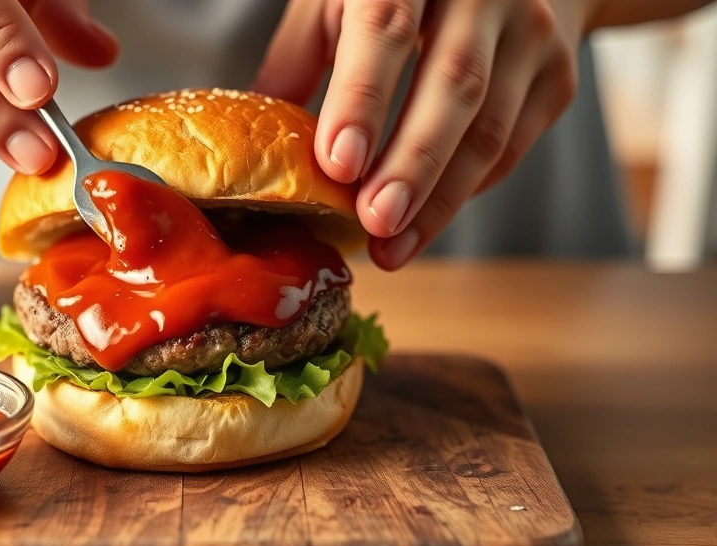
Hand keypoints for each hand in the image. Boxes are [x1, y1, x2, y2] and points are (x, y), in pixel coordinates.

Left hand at [254, 0, 591, 269]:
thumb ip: (301, 57)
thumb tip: (259, 142)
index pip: (386, 28)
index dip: (362, 99)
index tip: (338, 164)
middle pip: (453, 86)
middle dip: (412, 164)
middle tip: (374, 223)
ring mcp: (532, 31)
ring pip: (490, 128)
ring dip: (440, 198)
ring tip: (393, 246)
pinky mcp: (558, 75)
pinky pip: (511, 146)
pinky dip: (466, 189)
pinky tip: (425, 218)